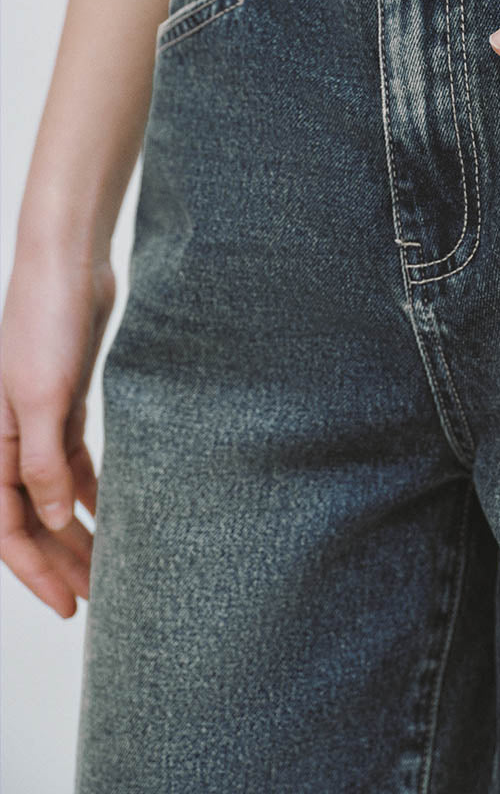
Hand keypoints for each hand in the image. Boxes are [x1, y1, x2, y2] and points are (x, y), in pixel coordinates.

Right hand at [0, 240, 112, 616]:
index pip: (7, 528)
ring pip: (55, 495)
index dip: (36, 572)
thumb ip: (41, 461)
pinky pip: (74, 463)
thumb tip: (52, 519)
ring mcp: (38, 423)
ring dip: (78, 531)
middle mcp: (8, 440)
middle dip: (61, 561)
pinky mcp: (66, 404)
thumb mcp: (42, 397)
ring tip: (110, 567)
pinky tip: (115, 513)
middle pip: (31, 519)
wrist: (68, 266)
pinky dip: (91, 490)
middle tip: (98, 599)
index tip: (71, 606)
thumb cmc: (45, 324)